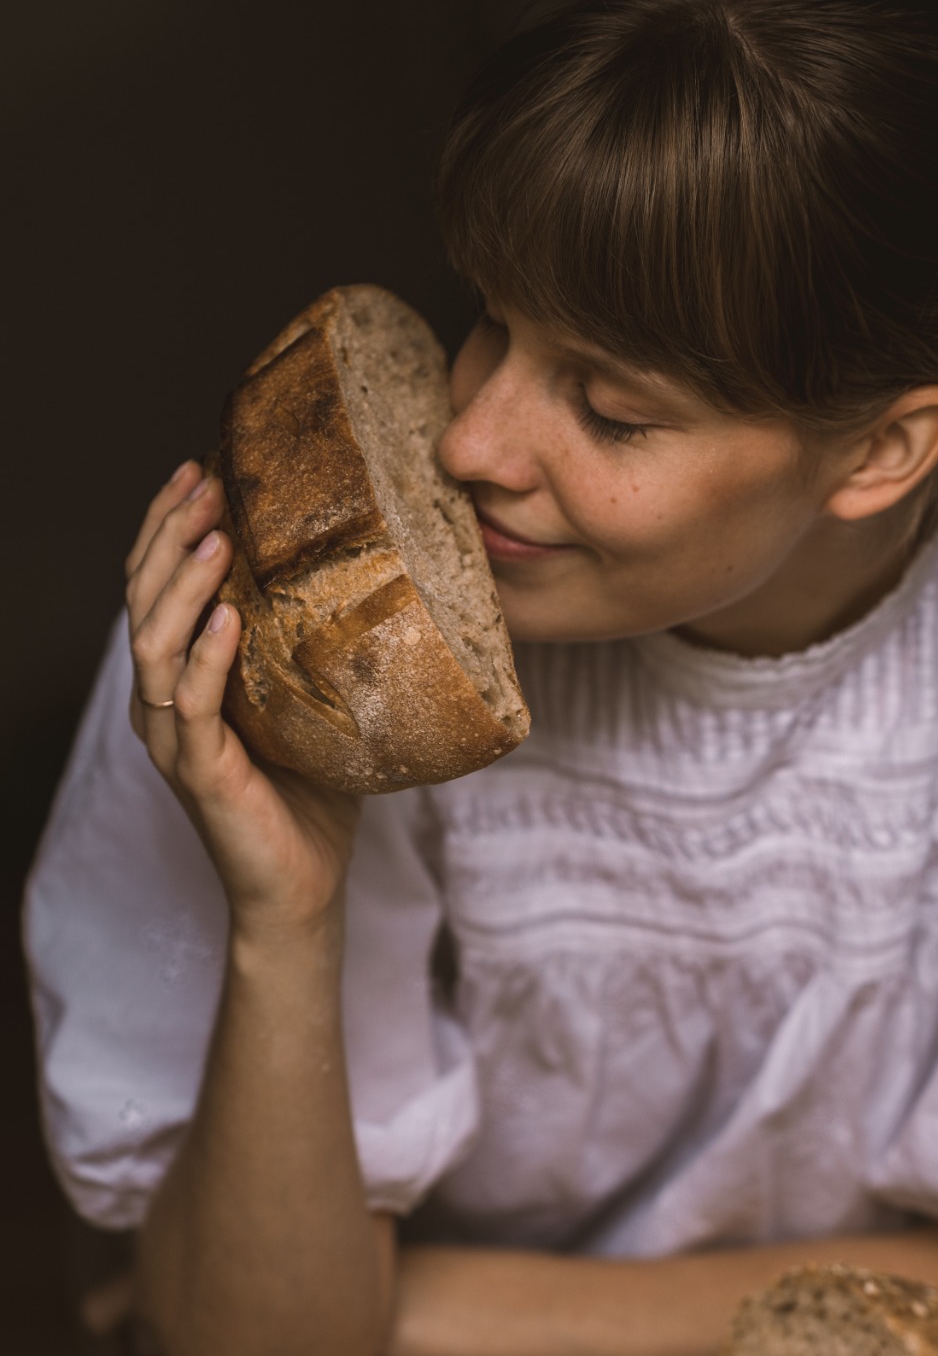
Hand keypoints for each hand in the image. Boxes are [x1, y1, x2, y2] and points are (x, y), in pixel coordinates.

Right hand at [125, 460, 360, 931]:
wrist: (301, 888)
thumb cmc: (310, 796)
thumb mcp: (312, 702)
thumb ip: (315, 645)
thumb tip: (377, 573)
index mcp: (181, 679)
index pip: (157, 586)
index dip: (167, 525)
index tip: (198, 467)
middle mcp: (162, 702)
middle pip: (143, 601)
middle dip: (168, 534)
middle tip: (203, 481)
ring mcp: (174, 737)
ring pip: (155, 646)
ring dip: (183, 586)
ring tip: (214, 536)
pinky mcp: (199, 773)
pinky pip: (192, 706)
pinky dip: (207, 657)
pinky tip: (229, 616)